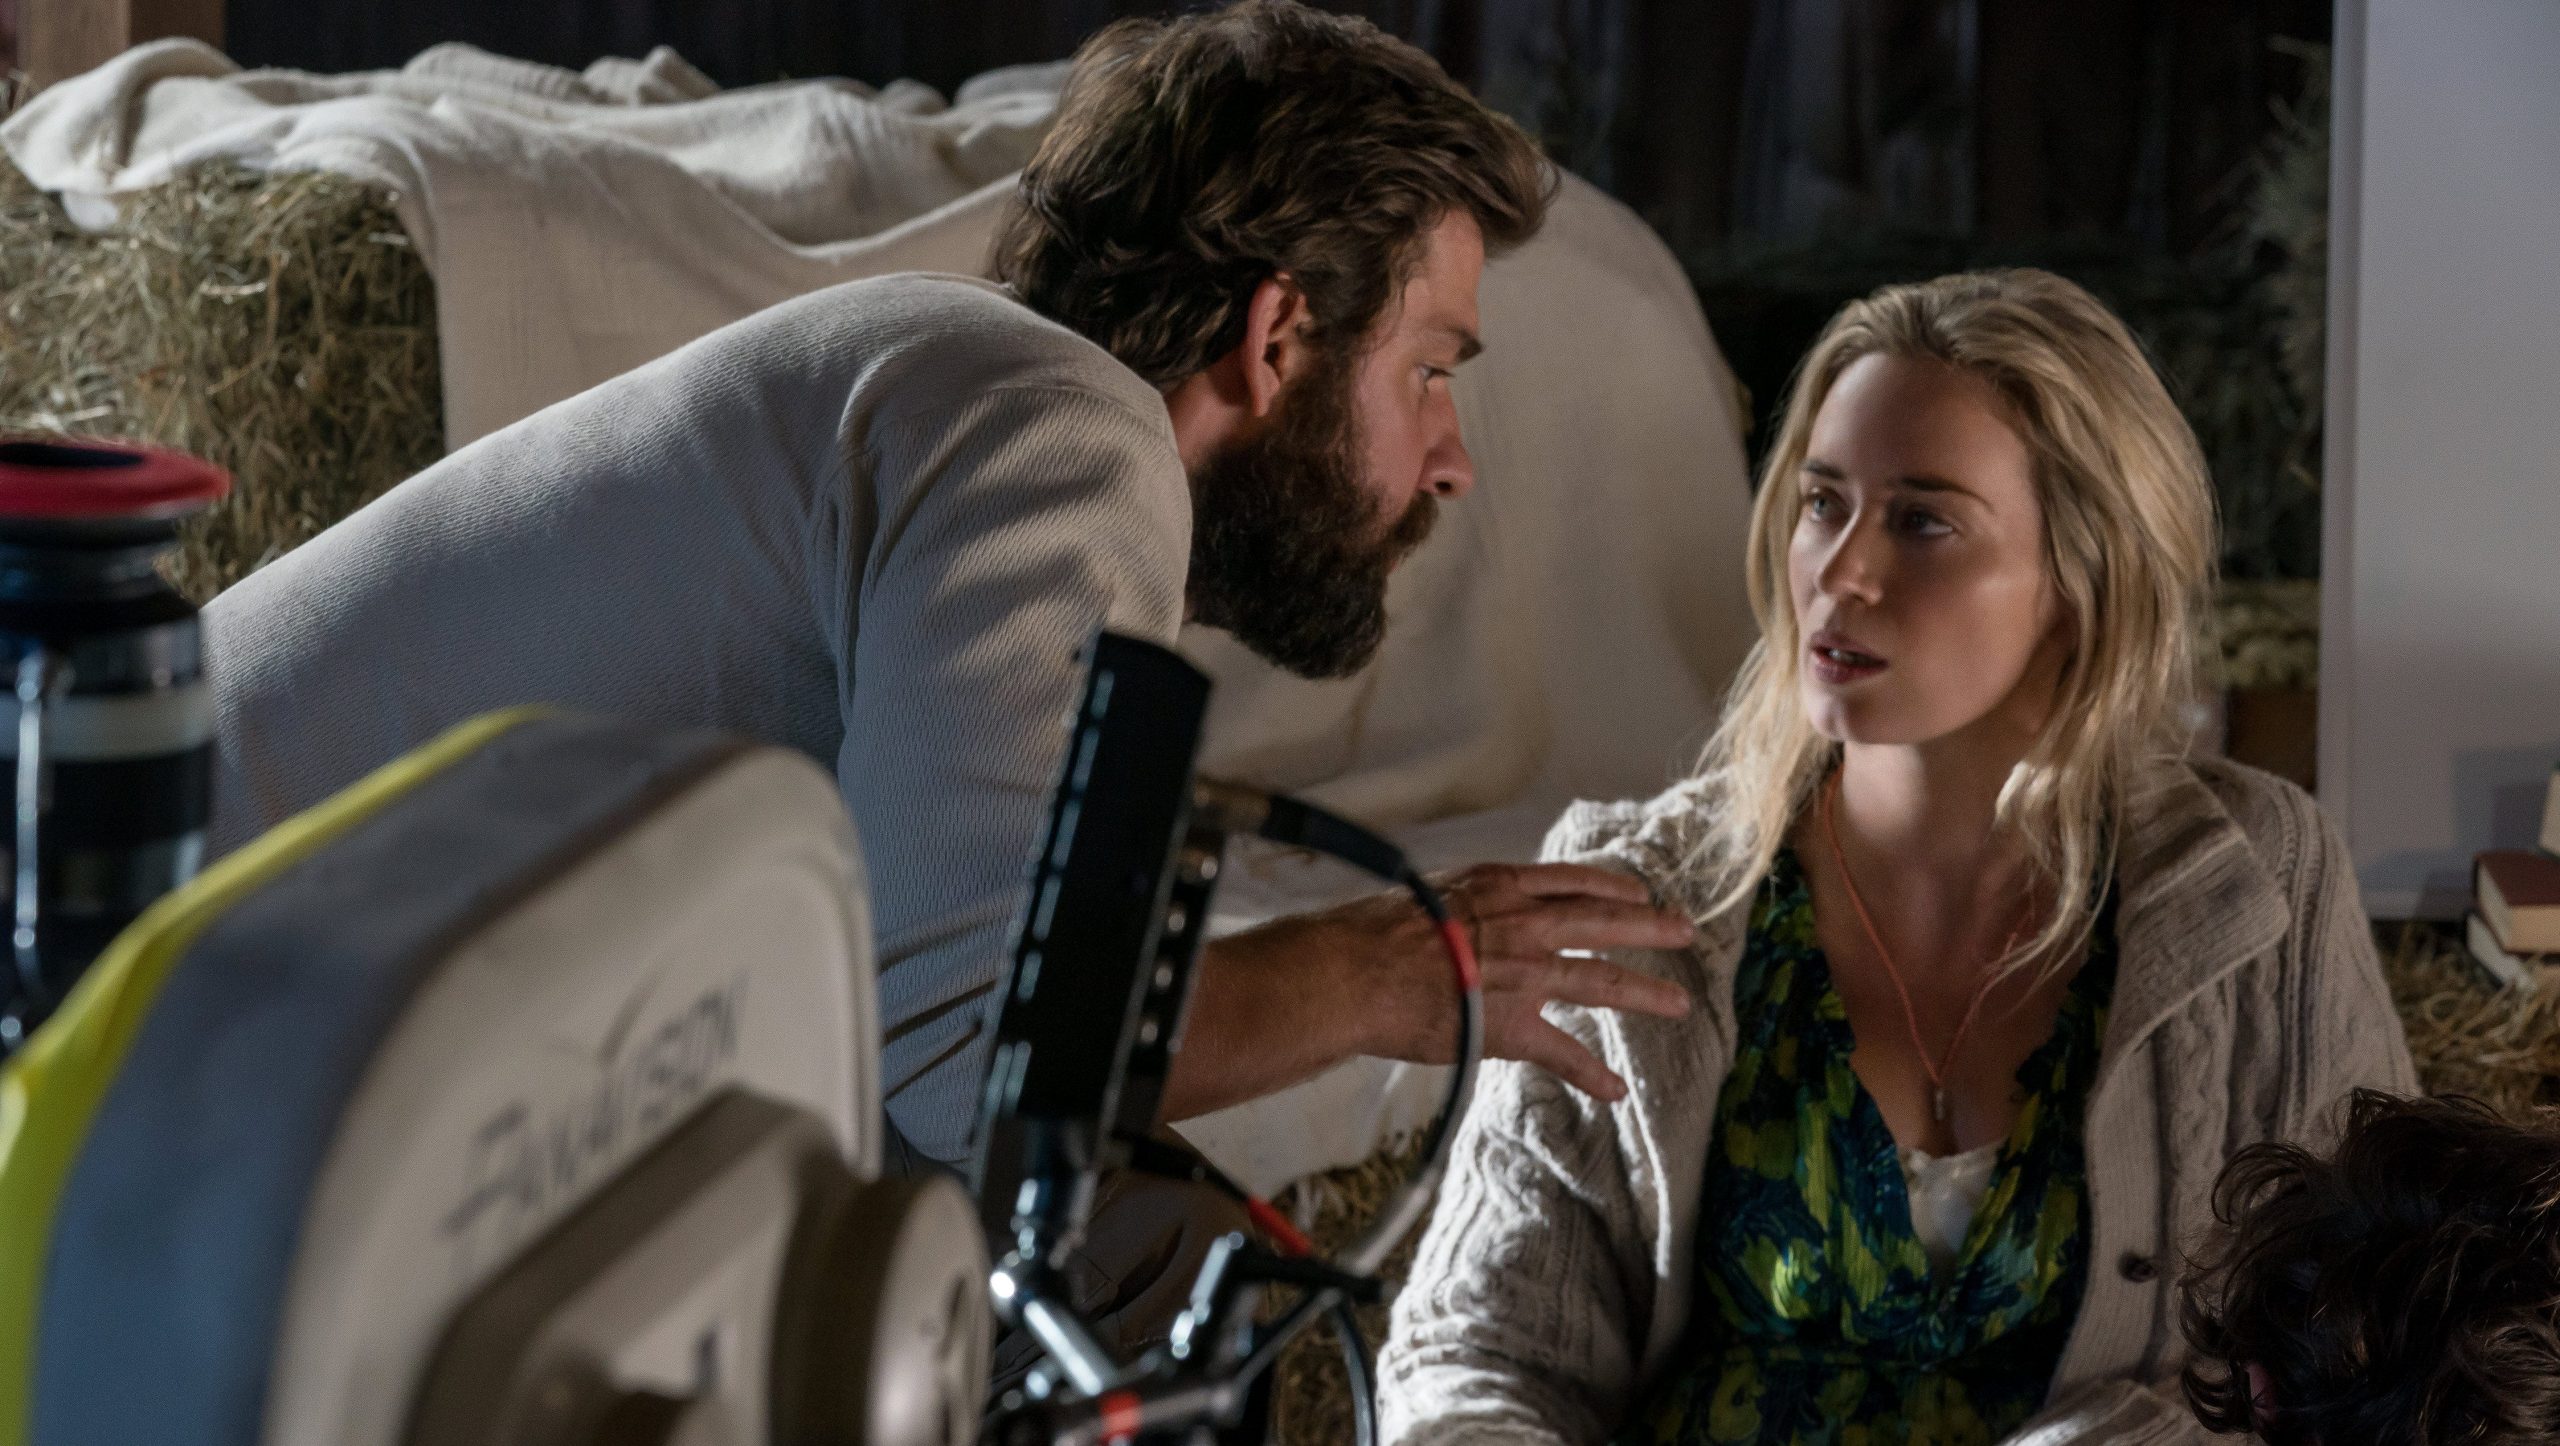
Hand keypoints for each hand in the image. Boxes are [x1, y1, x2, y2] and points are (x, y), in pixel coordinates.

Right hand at [1241, 862, 1694, 1101]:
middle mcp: (1527, 925)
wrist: (1359, 971)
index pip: (1572, 881)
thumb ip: (1465, 899)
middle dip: (1650, 927)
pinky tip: (1617, 1090)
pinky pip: (1565, 1054)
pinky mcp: (1513, 1027)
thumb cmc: (1377, 930)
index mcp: (1503, 886)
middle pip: (1604, 922)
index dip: (1611, 887)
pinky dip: (1592, 1075)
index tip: (1636, 893)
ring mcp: (1527, 976)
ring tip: (1678, 1004)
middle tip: (1685, 930)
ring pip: (1602, 982)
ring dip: (1645, 993)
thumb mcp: (1430, 891)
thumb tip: (1468, 907)